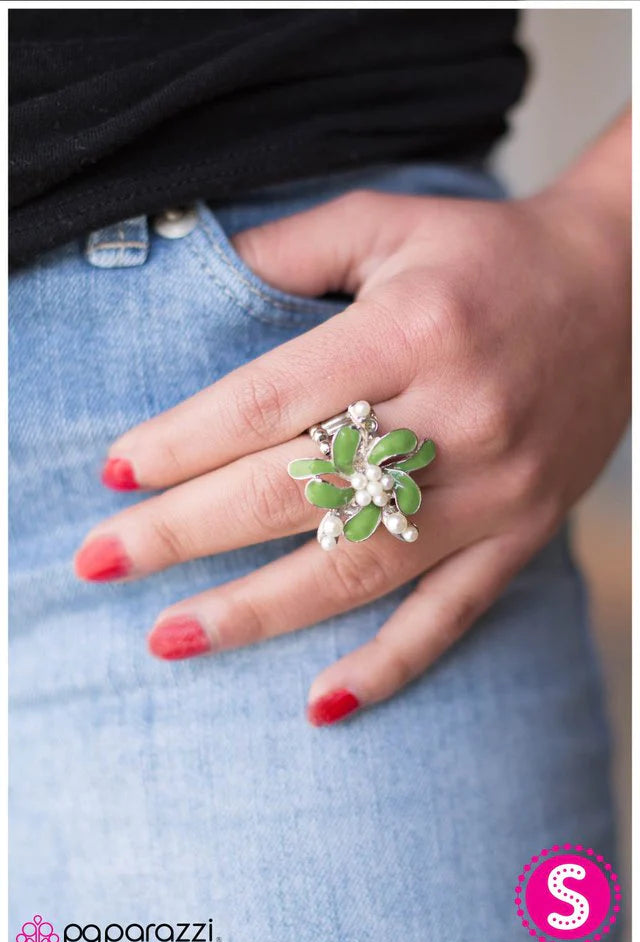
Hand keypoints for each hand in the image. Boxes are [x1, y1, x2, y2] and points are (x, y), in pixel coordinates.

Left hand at [74, 122, 629, 725]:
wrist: (620, 293)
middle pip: (298, 493)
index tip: (117, 477)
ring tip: (171, 636)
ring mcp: (494, 489)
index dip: (185, 443)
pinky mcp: (521, 532)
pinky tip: (320, 702)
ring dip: (256, 612)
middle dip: (187, 533)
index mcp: (413, 331)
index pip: (271, 403)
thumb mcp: (388, 222)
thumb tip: (196, 282)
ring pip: (360, 569)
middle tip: (101, 562)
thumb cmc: (487, 256)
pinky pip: (452, 615)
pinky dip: (387, 666)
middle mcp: (457, 417)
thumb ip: (290, 251)